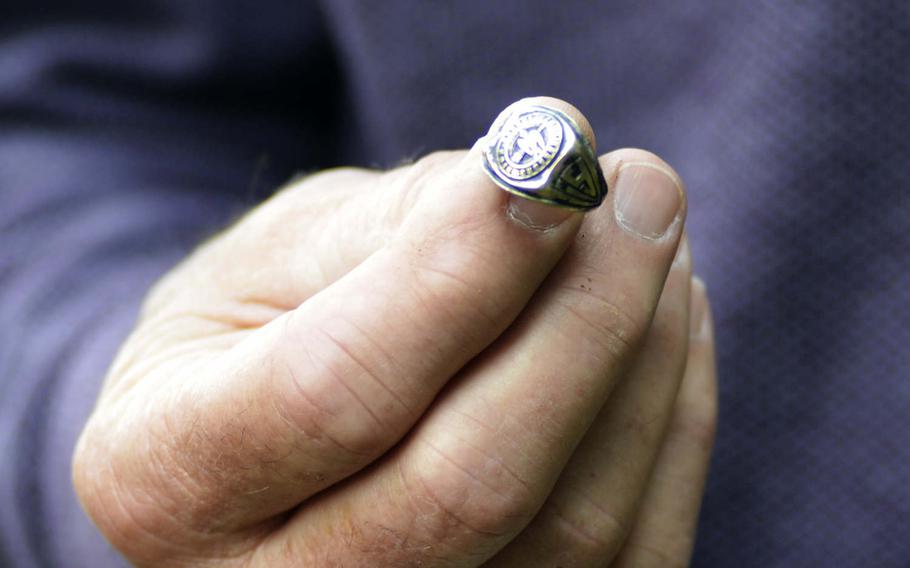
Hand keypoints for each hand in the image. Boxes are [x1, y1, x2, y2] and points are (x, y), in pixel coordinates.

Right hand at [73, 97, 716, 566]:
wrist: (265, 435)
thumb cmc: (257, 328)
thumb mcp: (276, 258)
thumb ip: (401, 227)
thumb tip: (549, 177)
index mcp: (165, 477)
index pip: (336, 390)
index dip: (461, 274)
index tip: (554, 164)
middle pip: (472, 482)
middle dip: (584, 317)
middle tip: (639, 188)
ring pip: (574, 533)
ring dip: (643, 361)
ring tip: (646, 237)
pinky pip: (628, 555)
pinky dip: (670, 424)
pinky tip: (668, 320)